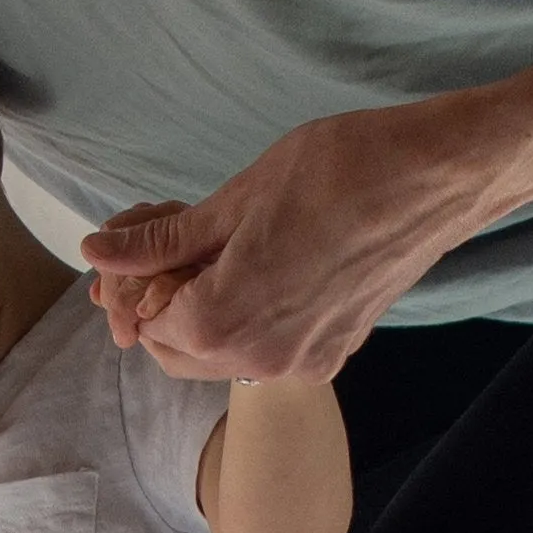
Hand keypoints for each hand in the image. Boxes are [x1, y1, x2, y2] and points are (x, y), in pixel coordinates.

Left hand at [83, 101, 488, 382]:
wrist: (434, 177)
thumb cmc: (335, 172)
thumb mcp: (231, 201)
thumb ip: (160, 242)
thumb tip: (97, 252)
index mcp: (227, 323)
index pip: (146, 324)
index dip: (132, 282)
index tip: (141, 237)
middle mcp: (265, 360)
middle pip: (179, 351)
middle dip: (162, 302)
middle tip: (172, 244)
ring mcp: (307, 360)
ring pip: (224, 353)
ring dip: (204, 310)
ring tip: (216, 247)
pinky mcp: (338, 348)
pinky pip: (270, 346)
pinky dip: (249, 315)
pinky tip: (260, 262)